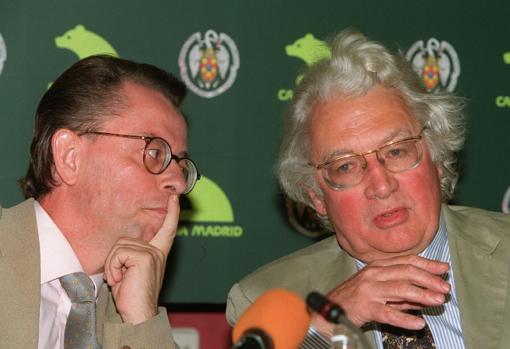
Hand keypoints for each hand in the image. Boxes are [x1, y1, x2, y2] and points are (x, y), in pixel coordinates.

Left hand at [103, 194, 179, 324]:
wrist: (138, 314)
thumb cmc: (132, 296)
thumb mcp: (131, 271)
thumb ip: (131, 255)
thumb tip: (121, 247)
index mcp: (158, 253)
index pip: (166, 229)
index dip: (171, 212)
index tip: (174, 197)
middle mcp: (157, 251)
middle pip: (125, 240)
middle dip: (113, 259)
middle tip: (117, 277)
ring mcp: (153, 253)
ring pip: (119, 246)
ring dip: (112, 264)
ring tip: (119, 279)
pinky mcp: (145, 257)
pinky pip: (119, 253)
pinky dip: (113, 267)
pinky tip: (119, 280)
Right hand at [311, 255, 449, 335]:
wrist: (330, 310)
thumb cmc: (355, 299)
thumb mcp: (378, 289)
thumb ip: (401, 292)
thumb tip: (426, 294)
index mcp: (377, 266)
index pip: (406, 261)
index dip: (427, 263)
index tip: (443, 268)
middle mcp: (373, 274)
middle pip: (406, 272)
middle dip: (429, 278)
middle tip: (445, 287)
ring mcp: (369, 290)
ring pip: (400, 289)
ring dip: (422, 294)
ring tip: (438, 300)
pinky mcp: (365, 307)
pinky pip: (389, 314)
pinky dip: (405, 319)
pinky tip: (418, 323)